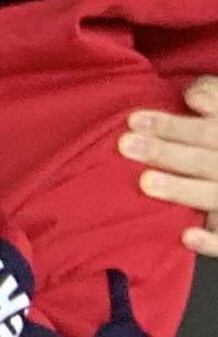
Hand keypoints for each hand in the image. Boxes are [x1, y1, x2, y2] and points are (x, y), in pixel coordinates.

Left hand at [124, 73, 217, 257]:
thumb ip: (214, 95)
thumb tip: (193, 98)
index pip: (207, 131)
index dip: (172, 125)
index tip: (133, 120)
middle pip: (206, 161)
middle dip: (167, 153)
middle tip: (127, 145)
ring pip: (215, 196)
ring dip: (184, 190)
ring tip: (148, 183)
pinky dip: (213, 241)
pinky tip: (188, 236)